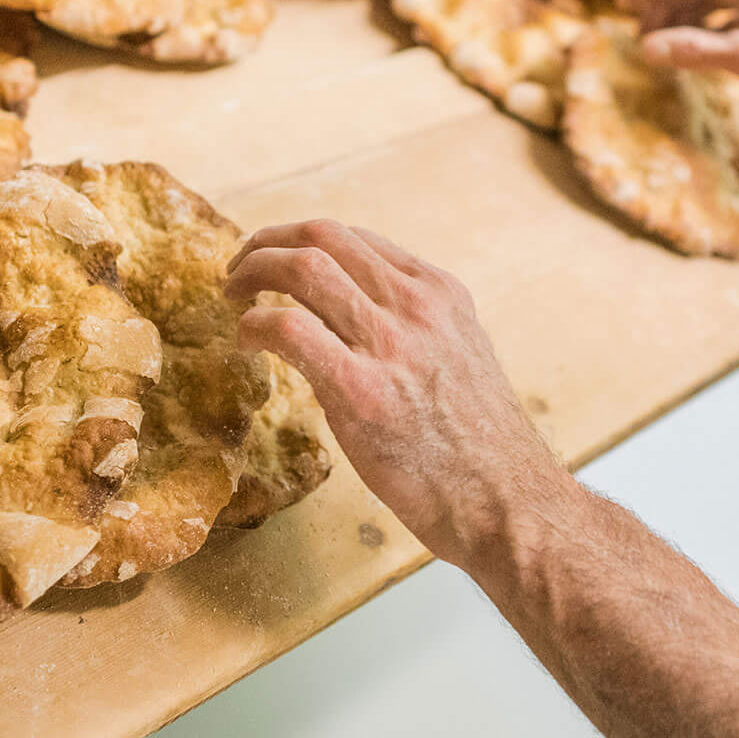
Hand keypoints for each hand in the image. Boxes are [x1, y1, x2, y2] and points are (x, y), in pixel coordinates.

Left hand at [222, 219, 568, 565]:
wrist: (506, 502)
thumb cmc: (480, 448)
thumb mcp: (460, 359)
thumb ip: (414, 331)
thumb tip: (353, 325)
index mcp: (442, 294)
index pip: (357, 239)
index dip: (302, 241)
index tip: (276, 262)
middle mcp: (417, 306)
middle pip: (323, 235)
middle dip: (267, 242)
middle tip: (240, 270)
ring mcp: (391, 344)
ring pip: (303, 268)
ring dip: (252, 273)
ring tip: (232, 297)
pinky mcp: (362, 390)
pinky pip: (289, 328)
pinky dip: (254, 325)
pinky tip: (245, 343)